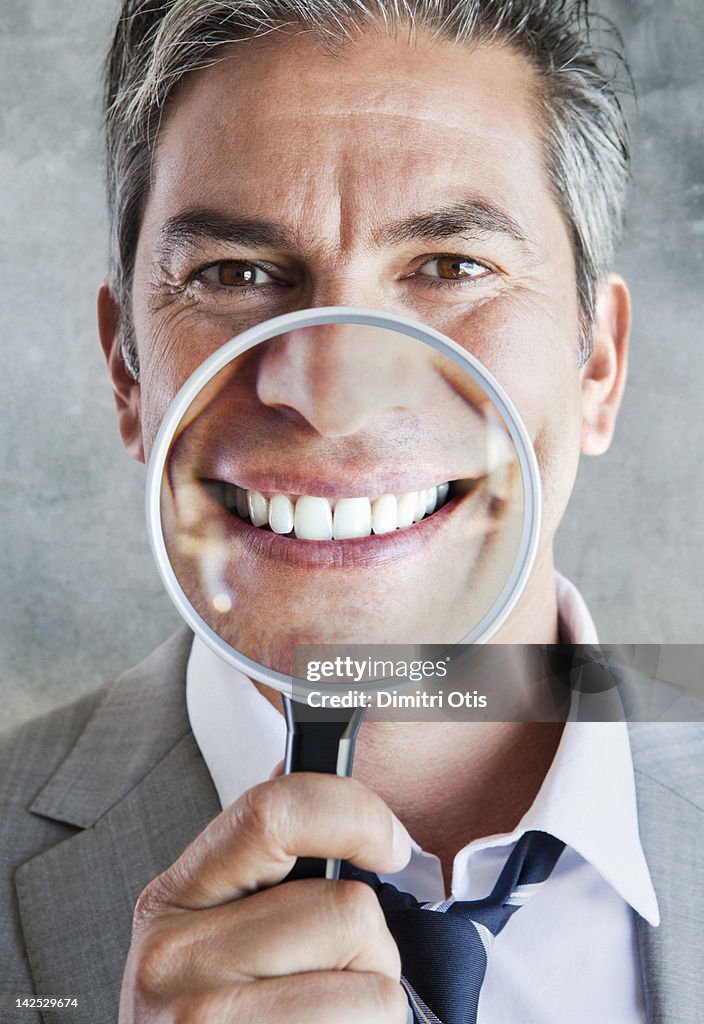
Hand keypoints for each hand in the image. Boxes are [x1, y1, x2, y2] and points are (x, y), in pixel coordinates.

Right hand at [118, 772, 411, 1022]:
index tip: (391, 842)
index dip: (356, 813)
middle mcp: (174, 961)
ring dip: (375, 1007)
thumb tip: (322, 778)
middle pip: (348, 913)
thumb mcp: (219, 926)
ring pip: (375, 991)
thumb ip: (266, 859)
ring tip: (323, 1020)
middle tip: (334, 975)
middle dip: (372, 948)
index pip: (274, 811)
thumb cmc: (217, 1010)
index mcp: (174, 897)